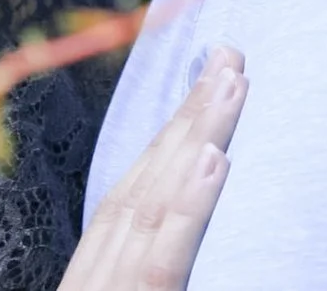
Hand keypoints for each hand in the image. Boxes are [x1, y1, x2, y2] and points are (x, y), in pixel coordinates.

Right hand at [59, 47, 245, 290]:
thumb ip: (144, 275)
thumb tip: (181, 217)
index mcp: (95, 276)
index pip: (132, 194)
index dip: (169, 135)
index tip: (206, 86)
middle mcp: (99, 273)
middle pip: (146, 183)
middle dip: (188, 117)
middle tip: (229, 59)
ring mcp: (113, 290)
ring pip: (155, 204)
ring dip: (196, 138)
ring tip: (231, 84)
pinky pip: (162, 262)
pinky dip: (188, 207)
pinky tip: (215, 160)